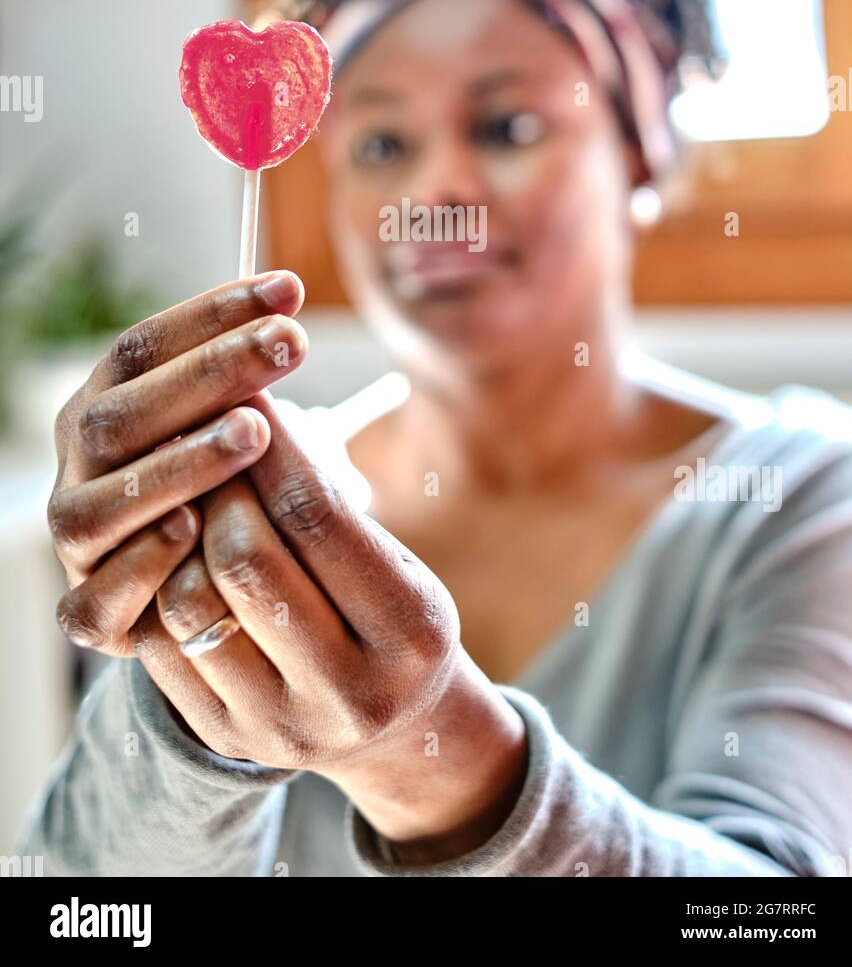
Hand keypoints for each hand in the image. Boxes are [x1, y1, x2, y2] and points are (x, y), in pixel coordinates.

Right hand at [48, 271, 306, 656]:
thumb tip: (283, 303)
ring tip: (254, 433)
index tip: (288, 290)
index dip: (213, 314)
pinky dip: (141, 564)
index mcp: (104, 406)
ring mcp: (77, 539)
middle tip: (289, 344)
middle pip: (124, 411)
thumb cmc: (224, 490)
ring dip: (181, 462)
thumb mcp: (228, 424)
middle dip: (211, 371)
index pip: (142, 346)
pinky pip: (95, 597)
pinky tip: (192, 531)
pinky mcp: (89, 610)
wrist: (193, 596)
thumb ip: (241, 378)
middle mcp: (79, 466)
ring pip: (104, 502)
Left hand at [135, 393, 527, 860]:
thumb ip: (331, 509)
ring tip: (193, 495)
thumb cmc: (389, 618)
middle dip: (219, 485)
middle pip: (245, 558)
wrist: (387, 731)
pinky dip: (160, 583)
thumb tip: (248, 411)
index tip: (245, 394)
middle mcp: (348, 689)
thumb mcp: (396, 563)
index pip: (317, 515)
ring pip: (190, 601)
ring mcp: (280, 723)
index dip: (271, 445)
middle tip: (208, 442)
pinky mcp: (225, 737)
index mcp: (409, 630)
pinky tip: (176, 551)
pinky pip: (162, 644)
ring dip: (180, 533)